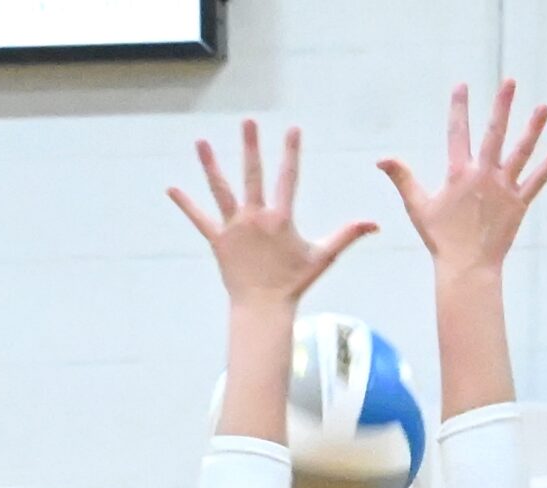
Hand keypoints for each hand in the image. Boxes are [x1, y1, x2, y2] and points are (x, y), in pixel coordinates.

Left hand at [168, 121, 376, 306]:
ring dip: (210, 165)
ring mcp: (234, 227)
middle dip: (251, 146)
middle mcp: (256, 217)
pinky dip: (185, 204)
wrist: (263, 308)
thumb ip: (347, 235)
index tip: (292, 129)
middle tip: (248, 120)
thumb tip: (375, 224)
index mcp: (280, 218)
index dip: (291, 152)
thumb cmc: (293, 284)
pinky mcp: (218, 240)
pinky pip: (199, 219)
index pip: (289, 178)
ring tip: (200, 141)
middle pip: (253, 174)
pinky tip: (171, 188)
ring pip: (221, 190)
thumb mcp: (323, 257)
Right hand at [378, 80, 546, 274]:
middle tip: (509, 81)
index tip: (462, 85)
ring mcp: (503, 189)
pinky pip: (536, 181)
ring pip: (520, 152)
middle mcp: (483, 176)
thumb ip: (403, 178)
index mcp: (459, 174)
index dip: (458, 108)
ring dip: (533, 128)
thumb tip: (381, 159)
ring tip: (544, 107)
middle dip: (501, 105)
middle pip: (494, 133)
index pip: (457, 133)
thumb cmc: (441, 240)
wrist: (467, 269)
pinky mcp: (518, 205)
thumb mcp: (418, 207)